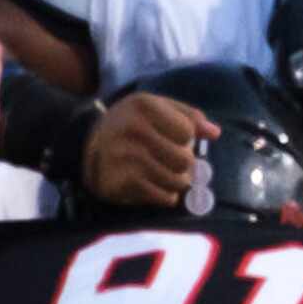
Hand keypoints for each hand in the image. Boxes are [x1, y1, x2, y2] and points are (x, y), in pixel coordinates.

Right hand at [82, 91, 219, 206]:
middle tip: (170, 160)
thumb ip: (187, 115)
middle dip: (183, 164)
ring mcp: (126, 158)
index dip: (186, 138)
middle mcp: (133, 130)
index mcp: (144, 105)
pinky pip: (163, 197)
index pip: (188, 132)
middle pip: (185, 160)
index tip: (172, 138)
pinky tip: (153, 185)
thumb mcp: (155, 108)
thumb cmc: (130, 123)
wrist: (87, 144)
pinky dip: (165, 195)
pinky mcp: (121, 183)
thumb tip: (215, 133)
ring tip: (163, 173)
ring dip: (176, 182)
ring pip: (177, 182)